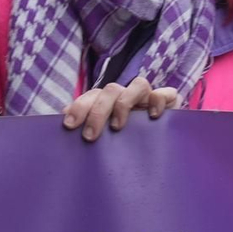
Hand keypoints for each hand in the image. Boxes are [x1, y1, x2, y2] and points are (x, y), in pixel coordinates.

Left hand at [62, 75, 179, 142]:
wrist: (163, 147)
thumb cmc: (127, 142)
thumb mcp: (104, 137)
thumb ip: (87, 125)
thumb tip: (63, 116)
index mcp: (109, 101)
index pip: (92, 96)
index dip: (79, 107)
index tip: (70, 125)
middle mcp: (127, 95)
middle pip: (111, 90)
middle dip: (97, 111)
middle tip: (90, 136)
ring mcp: (148, 97)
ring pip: (137, 84)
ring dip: (123, 103)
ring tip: (117, 126)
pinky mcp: (169, 101)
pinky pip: (164, 93)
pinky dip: (157, 100)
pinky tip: (151, 116)